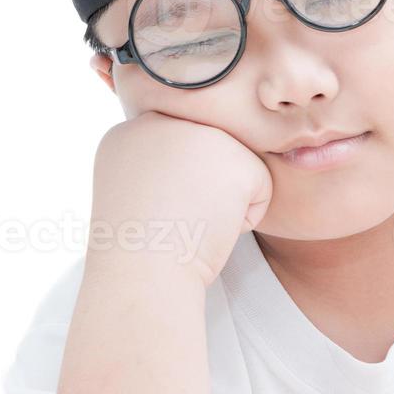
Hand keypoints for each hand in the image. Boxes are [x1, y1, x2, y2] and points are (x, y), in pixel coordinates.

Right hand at [89, 110, 272, 285]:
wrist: (142, 272)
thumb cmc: (139, 251)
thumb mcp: (135, 192)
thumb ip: (161, 165)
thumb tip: (203, 163)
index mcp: (131, 130)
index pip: (178, 154)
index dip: (173, 195)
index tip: (151, 214)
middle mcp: (165, 121)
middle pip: (210, 156)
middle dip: (200, 194)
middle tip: (170, 218)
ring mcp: (201, 132)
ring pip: (236, 167)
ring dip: (223, 203)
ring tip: (189, 221)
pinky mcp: (237, 154)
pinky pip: (261, 186)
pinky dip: (246, 217)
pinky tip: (212, 225)